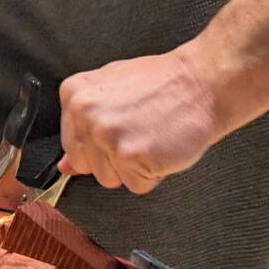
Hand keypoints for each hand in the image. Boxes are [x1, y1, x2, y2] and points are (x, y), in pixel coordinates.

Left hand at [59, 46, 231, 193]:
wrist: (203, 83)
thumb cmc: (163, 85)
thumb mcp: (113, 92)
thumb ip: (84, 126)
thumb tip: (65, 166)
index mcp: (74, 95)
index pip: (72, 146)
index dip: (101, 145)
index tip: (122, 127)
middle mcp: (84, 114)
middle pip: (88, 166)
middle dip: (115, 159)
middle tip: (140, 131)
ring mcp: (106, 135)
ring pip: (110, 180)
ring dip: (134, 168)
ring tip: (152, 137)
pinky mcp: (130, 156)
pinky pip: (137, 186)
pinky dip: (154, 174)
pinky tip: (162, 147)